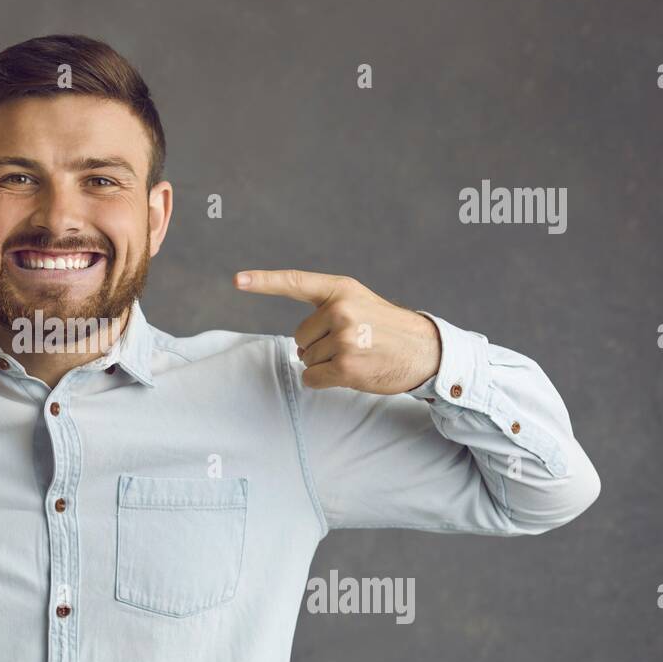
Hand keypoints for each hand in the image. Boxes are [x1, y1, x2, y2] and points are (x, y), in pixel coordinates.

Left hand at [234, 269, 440, 393]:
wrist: (425, 351)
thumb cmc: (386, 329)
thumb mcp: (359, 303)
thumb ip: (327, 309)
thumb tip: (298, 346)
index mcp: (340, 289)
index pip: (294, 282)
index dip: (262, 282)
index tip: (237, 280)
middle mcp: (340, 310)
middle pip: (299, 337)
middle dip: (318, 346)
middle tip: (352, 344)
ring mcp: (343, 338)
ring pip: (306, 359)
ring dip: (326, 364)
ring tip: (358, 356)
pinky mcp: (345, 366)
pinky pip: (312, 378)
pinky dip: (323, 381)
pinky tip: (350, 373)